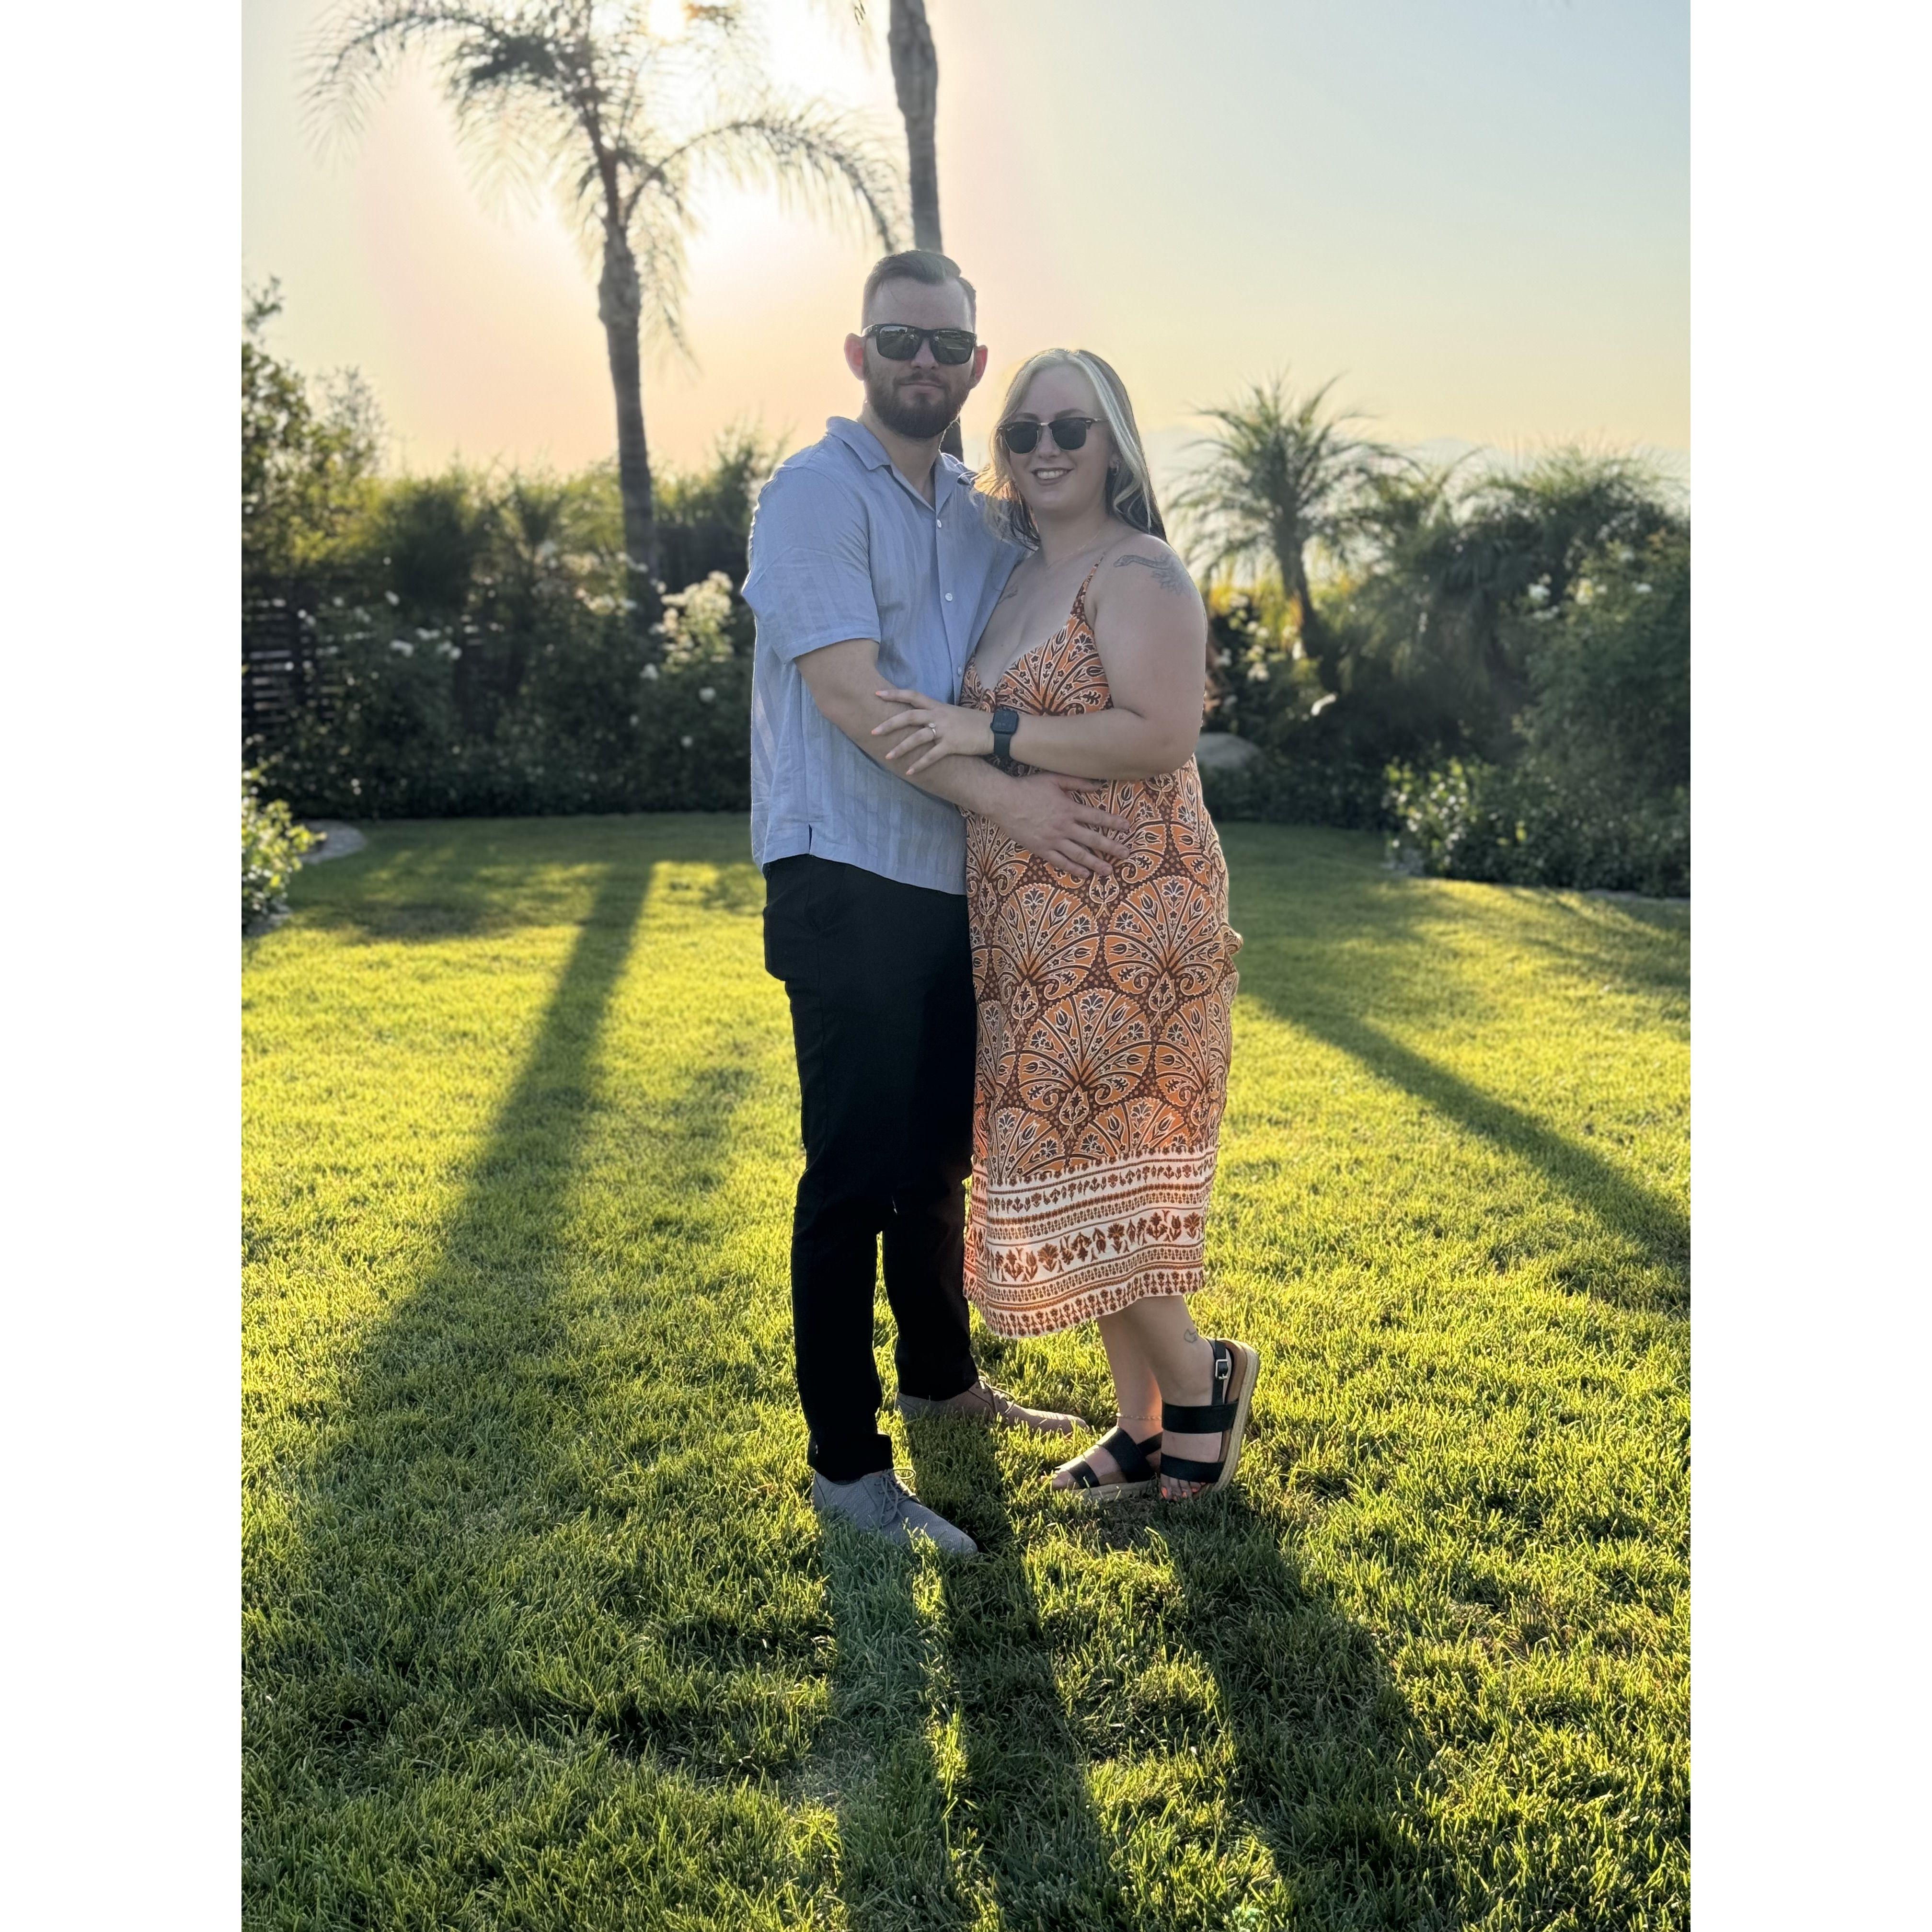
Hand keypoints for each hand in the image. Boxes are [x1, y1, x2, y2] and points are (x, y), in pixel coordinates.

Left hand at [871, 686, 994, 775]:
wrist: (994, 730)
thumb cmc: (973, 722)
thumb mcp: (952, 713)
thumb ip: (935, 714)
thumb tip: (920, 719)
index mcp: (938, 706)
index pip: (912, 695)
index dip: (894, 694)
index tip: (876, 693)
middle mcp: (939, 715)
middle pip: (909, 716)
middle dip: (889, 724)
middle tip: (873, 731)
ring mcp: (945, 730)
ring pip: (918, 737)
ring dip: (901, 748)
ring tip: (888, 757)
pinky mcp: (952, 745)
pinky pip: (932, 756)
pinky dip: (920, 764)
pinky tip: (910, 771)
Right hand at [990, 772, 1130, 878]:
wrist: (1003, 801)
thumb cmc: (1028, 788)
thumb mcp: (1054, 779)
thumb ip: (1077, 782)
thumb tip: (1099, 786)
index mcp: (1069, 809)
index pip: (1098, 817)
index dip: (1114, 823)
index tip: (1127, 828)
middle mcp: (1064, 827)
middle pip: (1093, 839)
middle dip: (1112, 847)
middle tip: (1126, 854)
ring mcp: (1053, 840)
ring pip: (1079, 855)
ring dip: (1096, 863)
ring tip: (1109, 871)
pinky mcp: (1041, 849)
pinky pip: (1060, 862)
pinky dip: (1073, 869)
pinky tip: (1084, 874)